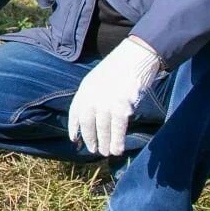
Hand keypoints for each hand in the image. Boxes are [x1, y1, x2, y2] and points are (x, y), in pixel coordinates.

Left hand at [68, 37, 162, 156]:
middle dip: (90, 138)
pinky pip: (118, 129)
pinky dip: (117, 141)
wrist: (135, 57)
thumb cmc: (118, 67)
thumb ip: (92, 95)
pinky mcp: (122, 107)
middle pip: (88, 124)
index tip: (75, 139)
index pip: (75, 112)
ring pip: (102, 130)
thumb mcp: (97, 78)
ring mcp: (106, 103)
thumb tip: (92, 115)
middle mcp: (92, 97)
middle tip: (93, 149)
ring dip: (104, 143)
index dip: (74, 127)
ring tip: (106, 152)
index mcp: (84, 89)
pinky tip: (117, 150)